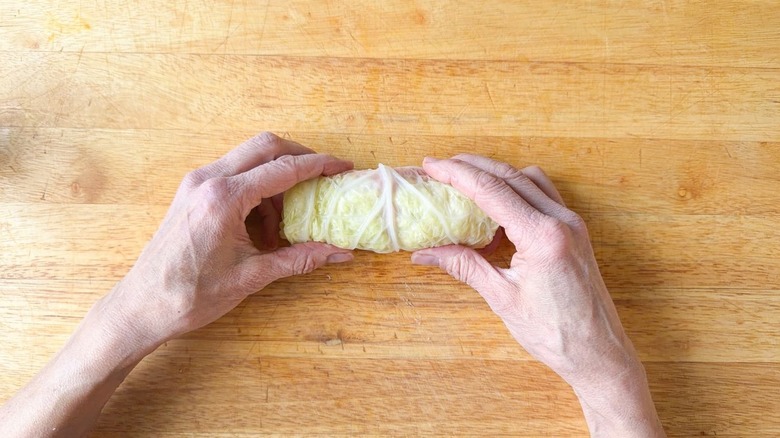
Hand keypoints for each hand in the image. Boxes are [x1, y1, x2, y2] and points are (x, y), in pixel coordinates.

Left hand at [104, 132, 354, 347]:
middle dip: (299, 157)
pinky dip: (257, 189)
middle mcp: (208, 180)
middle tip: (324, 178)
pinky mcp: (191, 192)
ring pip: (249, 158)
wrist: (141, 306)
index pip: (282, 169)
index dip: (319, 166)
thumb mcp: (251, 277)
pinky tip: (262, 225)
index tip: (343, 168)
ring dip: (276, 179)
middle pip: (265, 146)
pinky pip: (233, 174)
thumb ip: (299, 258)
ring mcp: (196, 182)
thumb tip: (339, 253)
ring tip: (287, 222)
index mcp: (224, 199)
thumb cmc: (190, 295)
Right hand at [411, 154, 663, 436]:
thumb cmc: (555, 333)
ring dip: (496, 175)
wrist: (599, 353)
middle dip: (473, 166)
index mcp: (543, 236)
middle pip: (511, 176)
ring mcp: (572, 223)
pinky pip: (543, 196)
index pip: (492, 191)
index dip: (457, 174)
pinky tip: (496, 210)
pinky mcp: (575, 231)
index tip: (431, 166)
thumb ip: (465, 266)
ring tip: (465, 182)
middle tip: (440, 166)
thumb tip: (425, 253)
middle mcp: (562, 221)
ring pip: (530, 180)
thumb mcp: (502, 298)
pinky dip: (516, 192)